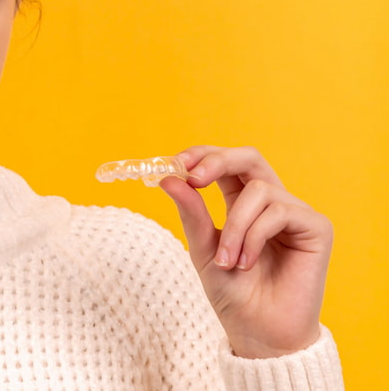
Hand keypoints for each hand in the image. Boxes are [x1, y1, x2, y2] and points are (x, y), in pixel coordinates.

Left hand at [160, 145, 332, 358]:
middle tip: (194, 178)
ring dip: (235, 226)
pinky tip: (248, 262)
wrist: (259, 332)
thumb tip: (169, 178)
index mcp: (243, 202)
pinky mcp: (316, 227)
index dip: (203, 154)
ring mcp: (295, 213)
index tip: (176, 163)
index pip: (226, 162)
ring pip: (258, 190)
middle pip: (249, 157)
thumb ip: (191, 212)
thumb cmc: (233, 293)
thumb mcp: (202, 248)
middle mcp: (271, 202)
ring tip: (227, 261)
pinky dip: (255, 236)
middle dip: (218, 161)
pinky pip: (279, 211)